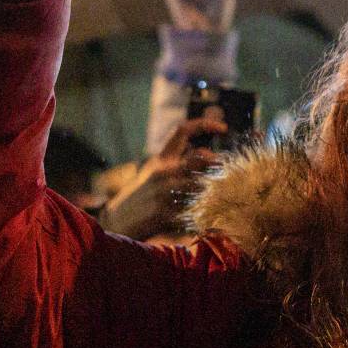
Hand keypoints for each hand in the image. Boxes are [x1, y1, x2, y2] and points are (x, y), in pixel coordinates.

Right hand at [97, 116, 224, 239]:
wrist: (117, 223)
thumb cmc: (142, 197)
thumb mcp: (154, 173)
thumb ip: (178, 161)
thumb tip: (207, 153)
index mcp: (161, 159)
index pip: (183, 130)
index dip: (205, 124)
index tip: (224, 128)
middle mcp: (163, 171)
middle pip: (200, 157)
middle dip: (219, 162)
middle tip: (230, 168)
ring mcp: (163, 192)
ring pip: (201, 185)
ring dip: (214, 190)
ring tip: (224, 195)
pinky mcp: (164, 214)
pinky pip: (193, 212)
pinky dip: (205, 215)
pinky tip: (211, 219)